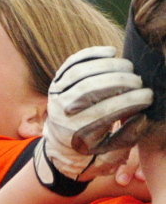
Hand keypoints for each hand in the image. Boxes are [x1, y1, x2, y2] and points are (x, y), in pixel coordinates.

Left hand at [38, 47, 152, 185]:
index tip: (149, 96)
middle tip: (139, 81)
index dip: (129, 101)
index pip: (104, 112)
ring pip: (80, 73)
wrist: (61, 146)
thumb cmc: (93, 148)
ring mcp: (56, 95)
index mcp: (75, 133)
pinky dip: (91, 54)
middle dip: (119, 81)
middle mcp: (61, 113)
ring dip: (108, 66)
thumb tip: (144, 115)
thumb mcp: (112, 151)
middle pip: (89, 89)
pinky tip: (111, 52)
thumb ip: (129, 136)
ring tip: (130, 68)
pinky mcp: (56, 82)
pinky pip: (72, 63)